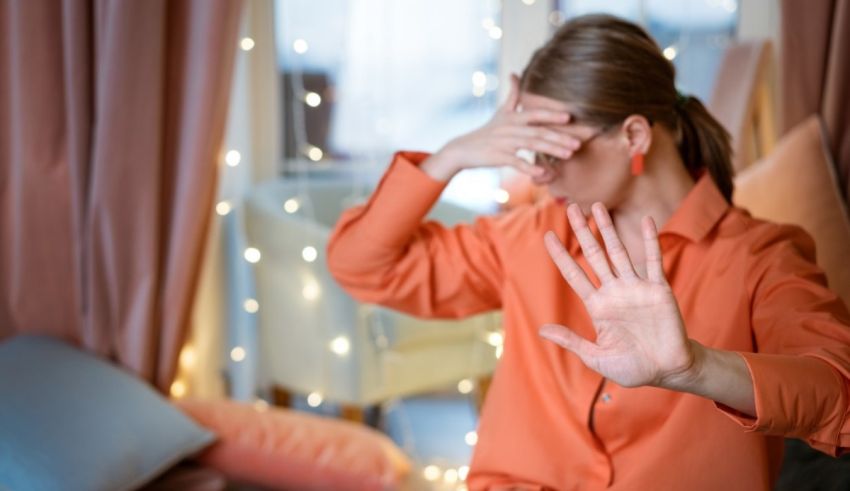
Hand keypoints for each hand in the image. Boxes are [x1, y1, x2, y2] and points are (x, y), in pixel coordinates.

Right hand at [420, 73, 580, 180]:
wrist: (463, 149)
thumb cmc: (486, 131)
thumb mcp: (500, 112)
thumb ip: (512, 94)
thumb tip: (514, 73)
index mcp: (513, 117)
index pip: (535, 114)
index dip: (552, 115)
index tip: (569, 118)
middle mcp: (510, 128)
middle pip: (538, 131)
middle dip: (559, 137)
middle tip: (578, 144)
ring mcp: (504, 142)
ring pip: (531, 145)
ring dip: (551, 150)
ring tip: (568, 155)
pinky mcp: (498, 157)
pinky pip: (516, 162)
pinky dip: (529, 167)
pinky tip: (542, 173)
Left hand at [539, 202, 697, 388]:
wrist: (668, 370)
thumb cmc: (632, 367)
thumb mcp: (596, 357)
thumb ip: (571, 341)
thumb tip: (541, 330)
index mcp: (597, 306)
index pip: (574, 275)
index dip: (561, 256)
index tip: (547, 236)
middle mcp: (614, 291)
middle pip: (594, 254)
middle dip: (582, 231)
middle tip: (570, 207)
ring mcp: (636, 288)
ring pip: (619, 251)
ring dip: (608, 229)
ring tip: (597, 206)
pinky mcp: (658, 289)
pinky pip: (653, 260)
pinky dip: (650, 240)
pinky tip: (646, 220)